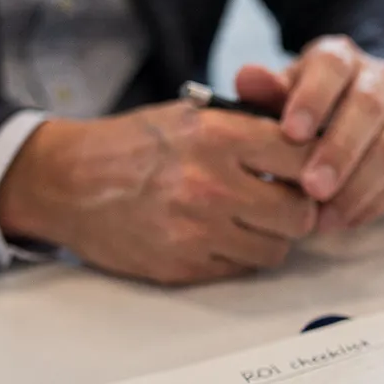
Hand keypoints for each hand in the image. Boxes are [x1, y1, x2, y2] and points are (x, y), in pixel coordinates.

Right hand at [0, 103, 318, 284]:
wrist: (67, 183)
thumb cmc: (132, 145)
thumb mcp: (189, 115)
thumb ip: (248, 126)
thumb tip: (308, 141)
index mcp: (216, 137)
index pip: (303, 156)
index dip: (315, 163)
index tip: (311, 167)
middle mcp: (210, 186)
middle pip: (299, 213)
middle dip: (299, 208)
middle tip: (285, 200)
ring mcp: (197, 232)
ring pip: (276, 249)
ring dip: (272, 237)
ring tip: (252, 220)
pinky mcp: (184, 267)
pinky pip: (241, 269)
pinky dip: (240, 256)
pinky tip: (222, 236)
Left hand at [234, 36, 383, 232]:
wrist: (363, 119)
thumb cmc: (309, 109)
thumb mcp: (283, 96)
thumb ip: (264, 91)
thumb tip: (247, 77)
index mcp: (340, 58)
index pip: (332, 67)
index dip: (313, 99)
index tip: (291, 133)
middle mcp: (379, 80)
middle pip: (368, 108)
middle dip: (339, 151)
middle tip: (311, 187)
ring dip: (356, 187)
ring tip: (322, 217)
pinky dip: (370, 205)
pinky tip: (340, 220)